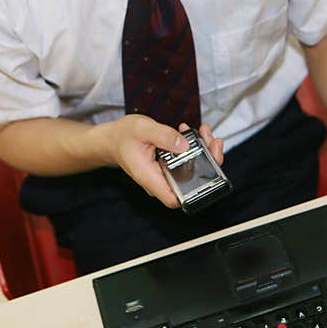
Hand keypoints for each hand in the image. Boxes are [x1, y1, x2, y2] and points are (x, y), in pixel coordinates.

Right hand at [107, 115, 223, 207]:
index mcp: (149, 177)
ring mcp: (165, 175)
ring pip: (192, 171)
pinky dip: (194, 148)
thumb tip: (184, 145)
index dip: (195, 191)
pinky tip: (193, 133)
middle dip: (207, 161)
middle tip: (212, 141)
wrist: (114, 139)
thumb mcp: (142, 128)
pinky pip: (187, 162)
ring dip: (203, 151)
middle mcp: (159, 181)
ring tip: (203, 132)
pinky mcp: (169, 167)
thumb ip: (163, 136)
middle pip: (190, 183)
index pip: (174, 199)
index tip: (208, 171)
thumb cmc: (123, 136)